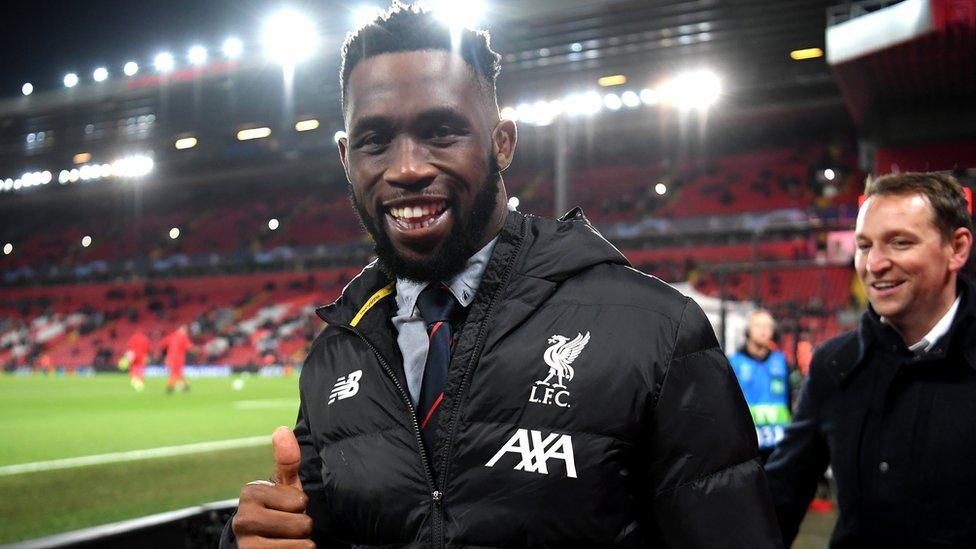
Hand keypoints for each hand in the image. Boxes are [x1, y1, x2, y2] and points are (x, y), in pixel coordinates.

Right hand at [232, 426, 314, 547]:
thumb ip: (287, 460)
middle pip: (301, 524)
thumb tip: (282, 429)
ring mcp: (246, 545)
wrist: (258, 545)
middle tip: (288, 527)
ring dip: (301, 544)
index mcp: (250, 493)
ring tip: (286, 540)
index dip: (300, 506)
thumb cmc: (277, 511)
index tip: (285, 508)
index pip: (300, 501)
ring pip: (300, 545)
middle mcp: (243, 519)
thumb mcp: (284, 487)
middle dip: (303, 527)